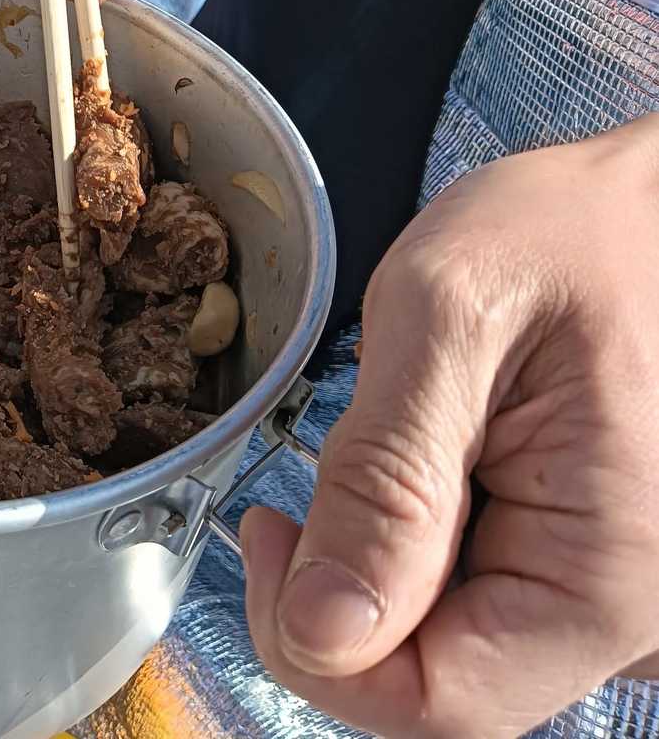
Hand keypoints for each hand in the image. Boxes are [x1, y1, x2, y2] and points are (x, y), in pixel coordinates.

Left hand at [241, 112, 658, 737]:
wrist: (647, 200)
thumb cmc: (571, 230)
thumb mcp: (451, 322)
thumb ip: (386, 481)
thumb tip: (322, 629)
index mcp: (607, 579)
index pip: (437, 704)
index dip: (319, 646)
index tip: (268, 529)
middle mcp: (629, 618)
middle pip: (439, 681)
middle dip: (342, 598)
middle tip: (309, 480)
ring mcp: (612, 594)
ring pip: (452, 644)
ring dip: (383, 565)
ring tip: (394, 442)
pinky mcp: (588, 565)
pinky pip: (481, 599)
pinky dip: (422, 546)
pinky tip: (428, 462)